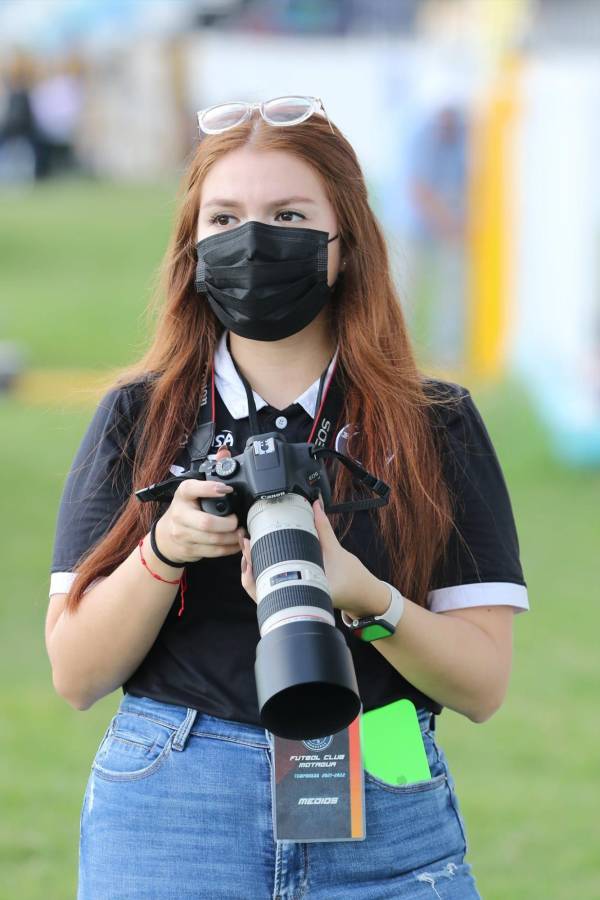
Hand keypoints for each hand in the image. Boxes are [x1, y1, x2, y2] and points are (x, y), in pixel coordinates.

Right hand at [155, 448, 245, 563]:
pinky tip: (237, 543)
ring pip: (212, 540)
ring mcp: (183, 534)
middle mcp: (180, 514)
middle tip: (237, 520)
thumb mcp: (193, 489)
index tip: (227, 490)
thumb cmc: (186, 508)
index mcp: (182, 495)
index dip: (210, 489)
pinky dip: (230, 549)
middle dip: (227, 524)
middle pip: (206, 523)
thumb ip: (211, 471)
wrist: (166, 537)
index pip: (192, 489)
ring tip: (242, 532)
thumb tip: (225, 452)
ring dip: (232, 538)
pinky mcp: (189, 550)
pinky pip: (214, 552)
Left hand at [240, 496, 386, 618]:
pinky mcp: (299, 594)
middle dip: (250, 563)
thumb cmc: (354, 580)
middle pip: (262, 586)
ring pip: (266, 590)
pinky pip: (276, 587)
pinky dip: (266, 575)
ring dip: (255, 570)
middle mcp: (299, 598)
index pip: (270, 583)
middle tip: (245, 541)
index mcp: (306, 590)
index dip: (254, 565)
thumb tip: (315, 505)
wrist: (364, 596)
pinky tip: (261, 560)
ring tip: (248, 549)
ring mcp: (297, 598)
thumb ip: (323, 527)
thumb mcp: (338, 551)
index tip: (249, 545)